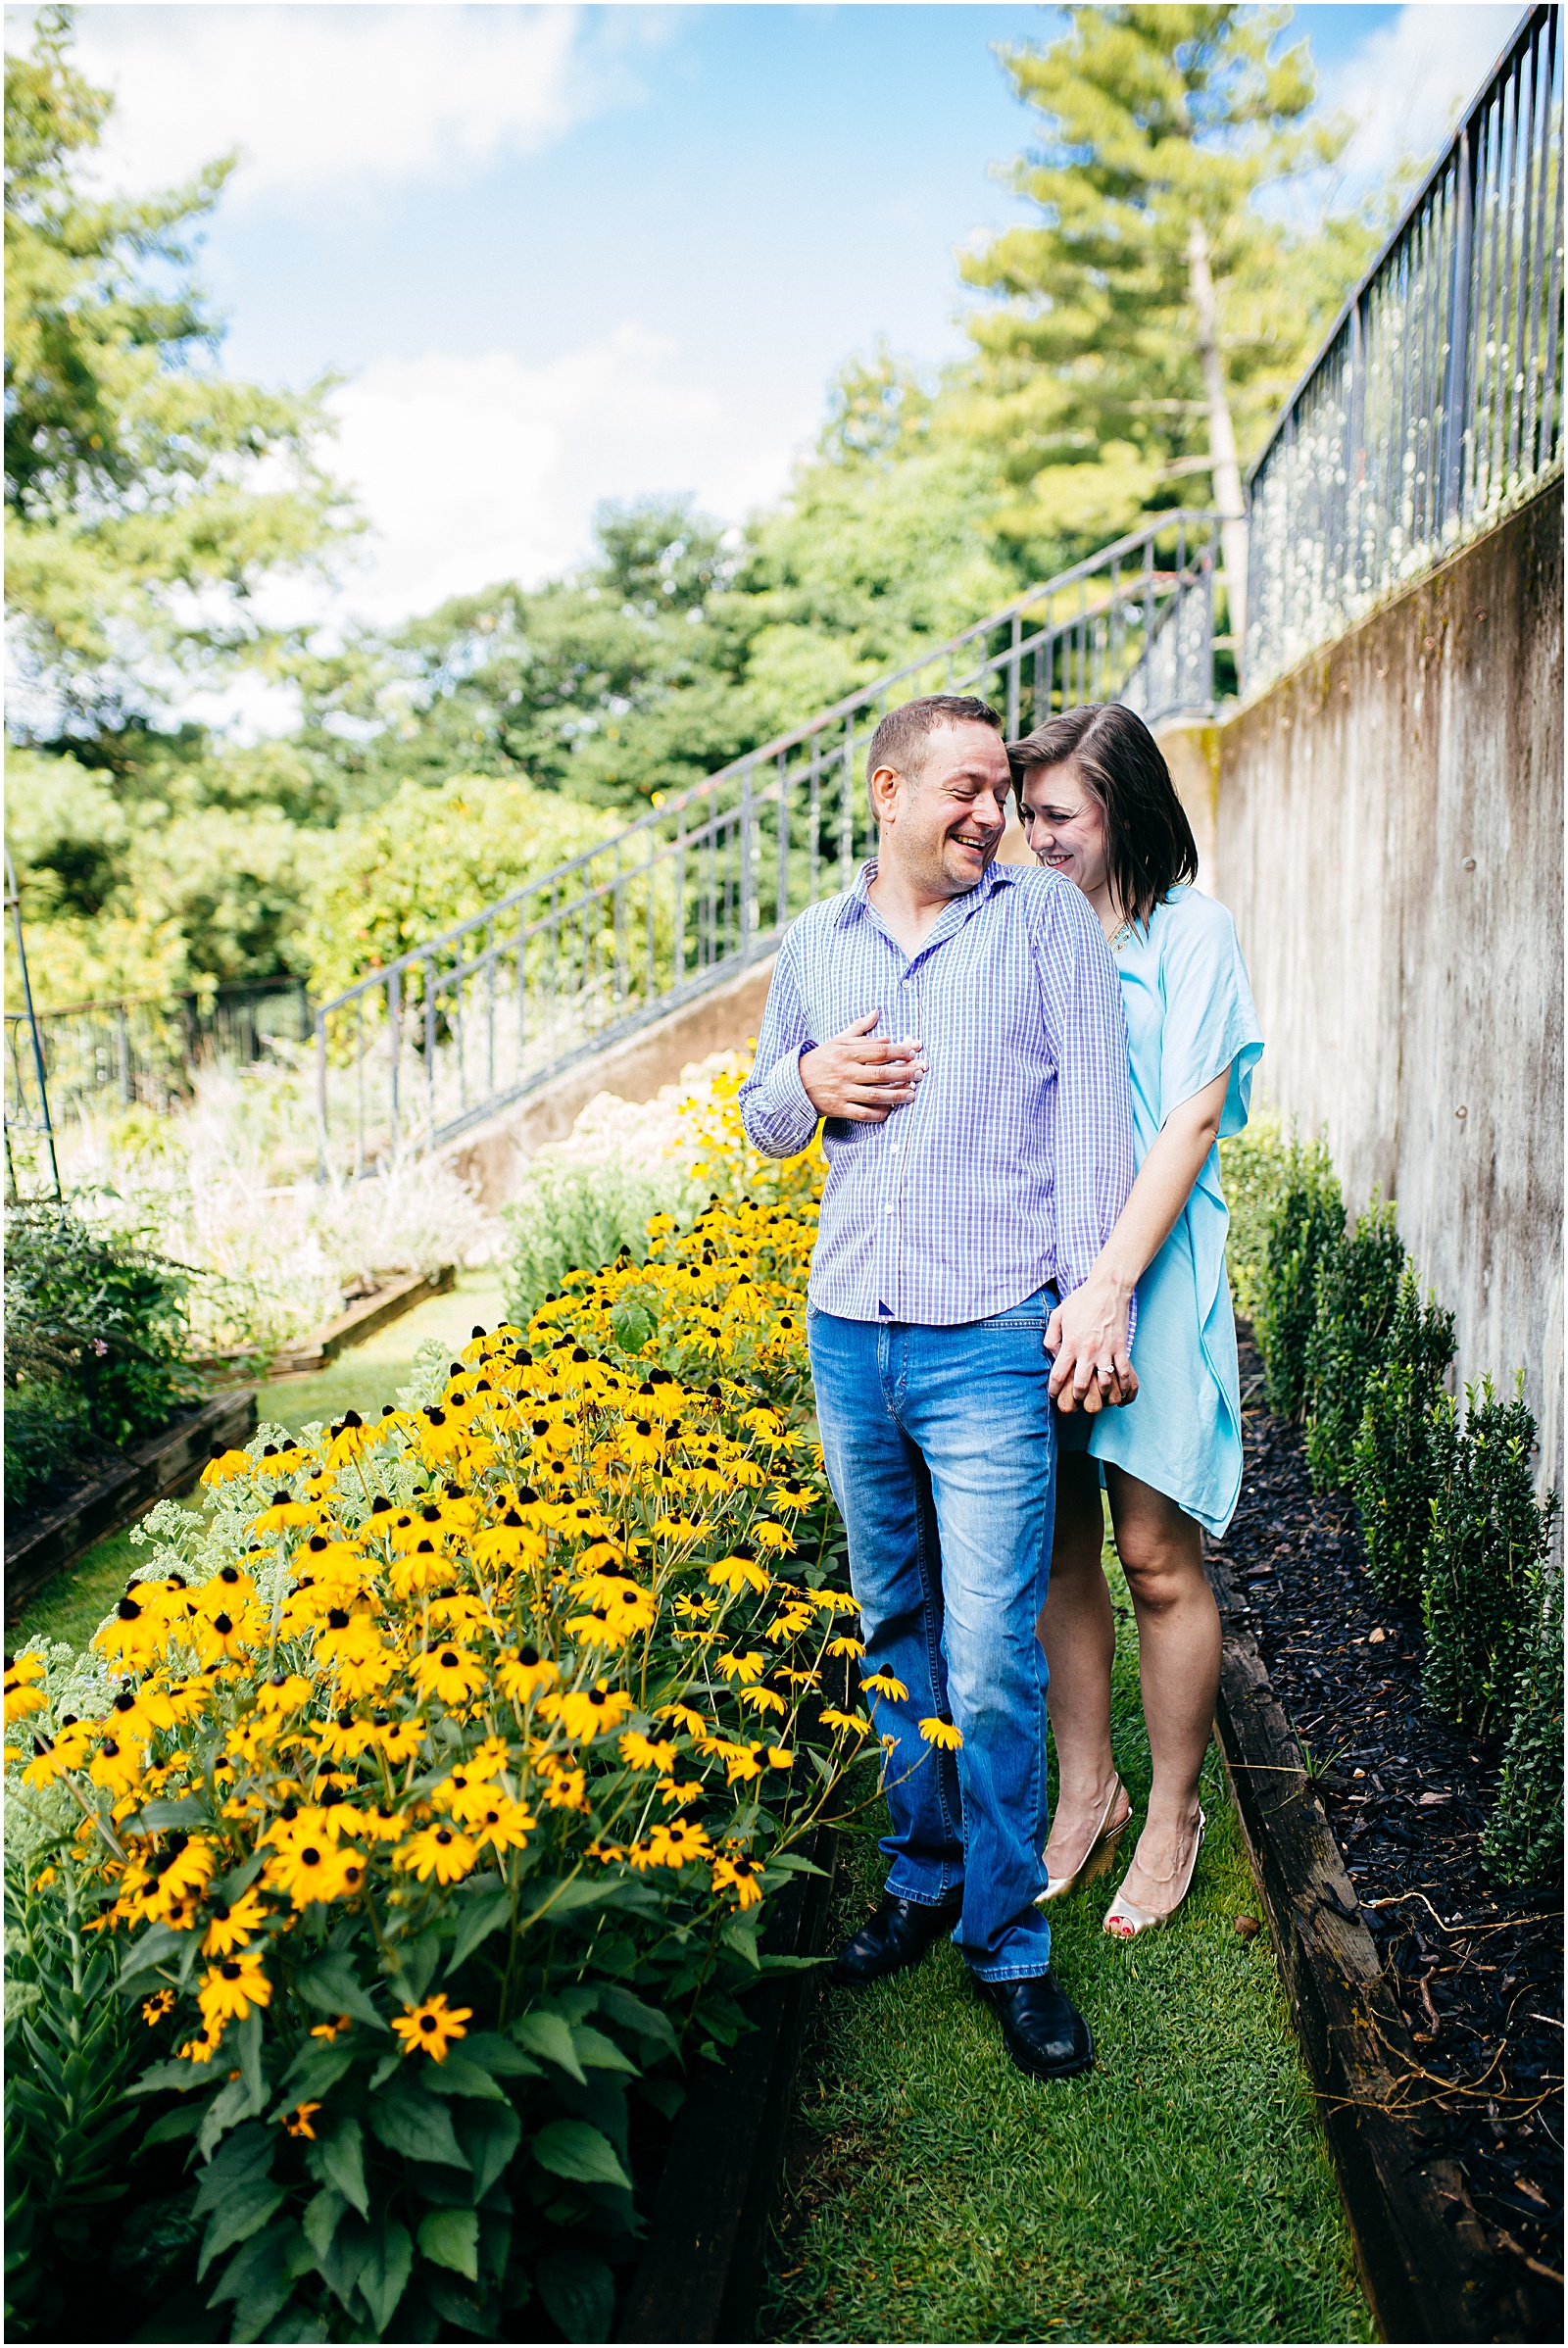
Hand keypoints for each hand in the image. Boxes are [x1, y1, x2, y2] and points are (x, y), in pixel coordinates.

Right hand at [799, 1012, 925, 1124]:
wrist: (795, 1083)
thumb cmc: (821, 1060)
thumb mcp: (837, 1041)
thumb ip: (859, 1029)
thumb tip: (876, 1013)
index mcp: (846, 1053)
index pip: (879, 1050)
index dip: (899, 1051)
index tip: (914, 1052)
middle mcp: (846, 1071)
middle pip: (881, 1072)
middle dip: (905, 1073)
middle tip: (921, 1072)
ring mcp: (843, 1091)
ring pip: (875, 1094)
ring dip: (897, 1095)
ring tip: (912, 1094)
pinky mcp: (839, 1108)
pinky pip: (863, 1113)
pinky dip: (878, 1113)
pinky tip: (890, 1110)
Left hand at [1045, 1275, 1137, 1413]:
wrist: (1107, 1289)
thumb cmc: (1081, 1301)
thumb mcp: (1058, 1315)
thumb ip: (1051, 1337)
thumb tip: (1052, 1354)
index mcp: (1070, 1344)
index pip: (1058, 1374)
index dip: (1054, 1389)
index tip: (1053, 1394)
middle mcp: (1088, 1351)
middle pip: (1080, 1385)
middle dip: (1076, 1396)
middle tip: (1074, 1397)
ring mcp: (1106, 1351)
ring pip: (1103, 1383)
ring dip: (1099, 1394)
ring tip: (1096, 1396)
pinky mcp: (1120, 1348)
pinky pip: (1123, 1373)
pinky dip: (1122, 1386)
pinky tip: (1120, 1392)